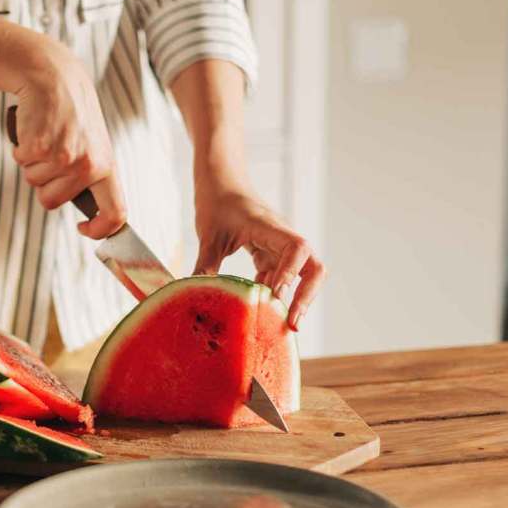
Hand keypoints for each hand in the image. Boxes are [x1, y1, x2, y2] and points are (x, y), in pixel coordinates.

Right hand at [10, 38, 126, 238]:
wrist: (54, 77)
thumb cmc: (72, 115)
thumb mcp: (93, 144)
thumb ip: (91, 176)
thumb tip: (91, 215)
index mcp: (106, 166)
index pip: (116, 213)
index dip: (100, 230)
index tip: (83, 228)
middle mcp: (88, 165)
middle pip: (51, 201)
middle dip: (43, 184)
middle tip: (50, 154)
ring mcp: (63, 156)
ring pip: (33, 183)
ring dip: (32, 163)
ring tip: (45, 137)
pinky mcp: (39, 146)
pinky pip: (21, 162)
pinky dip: (20, 149)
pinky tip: (33, 130)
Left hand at [193, 189, 324, 329]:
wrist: (220, 182)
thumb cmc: (216, 202)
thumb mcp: (208, 236)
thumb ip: (205, 266)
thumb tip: (194, 298)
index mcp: (270, 228)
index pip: (297, 249)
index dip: (291, 273)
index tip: (276, 294)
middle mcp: (282, 238)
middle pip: (313, 267)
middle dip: (306, 296)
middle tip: (292, 323)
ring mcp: (279, 246)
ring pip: (301, 275)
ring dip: (294, 298)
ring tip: (280, 325)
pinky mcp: (270, 252)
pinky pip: (280, 275)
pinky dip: (274, 292)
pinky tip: (260, 309)